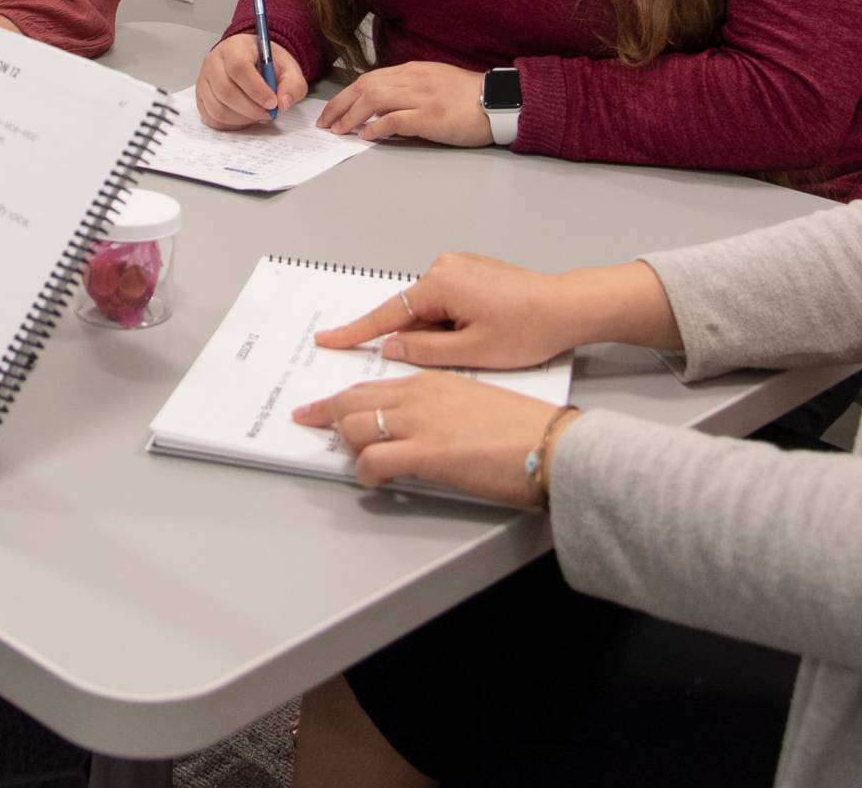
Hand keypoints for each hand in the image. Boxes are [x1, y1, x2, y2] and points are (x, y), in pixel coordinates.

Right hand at [195, 33, 304, 130]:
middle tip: (269, 113)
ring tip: (258, 114)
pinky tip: (245, 117)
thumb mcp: (288, 68)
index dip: (256, 89)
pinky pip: (212, 118)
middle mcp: (214, 62)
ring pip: (218, 108)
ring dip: (242, 118)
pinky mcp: (201, 98)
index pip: (238, 67)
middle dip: (251, 109)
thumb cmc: (266, 63)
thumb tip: (283, 102)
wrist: (252, 61)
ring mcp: (204, 81)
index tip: (272, 102)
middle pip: (226, 90)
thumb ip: (292, 84)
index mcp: (234, 47)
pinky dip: (231, 124)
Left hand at [292, 370, 577, 506]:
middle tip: (310, 424)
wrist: (551, 444)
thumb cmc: (524, 429)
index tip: (322, 406)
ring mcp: (420, 422)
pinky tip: (377, 480)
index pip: (373, 385)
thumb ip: (440, 410)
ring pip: (355, 427)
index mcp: (433, 380)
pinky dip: (366, 473)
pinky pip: (373, 461)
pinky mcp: (426, 453)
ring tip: (362, 461)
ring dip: (350, 447)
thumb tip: (418, 429)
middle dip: (327, 415)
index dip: (342, 398)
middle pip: (353, 400)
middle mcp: (420, 395)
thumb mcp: (475, 403)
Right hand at [313, 250, 625, 368]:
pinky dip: (454, 320)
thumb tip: (390, 347)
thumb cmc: (527, 329)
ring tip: (482, 344)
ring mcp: (460, 265)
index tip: (327, 340)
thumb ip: (422, 351)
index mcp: (439, 284)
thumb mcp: (470, 352)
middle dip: (422, 340)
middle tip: (458, 356)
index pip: (386, 315)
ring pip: (432, 309)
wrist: (568, 306)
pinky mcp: (474, 270)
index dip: (355, 333)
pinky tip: (483, 332)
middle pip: (412, 313)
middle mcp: (444, 266)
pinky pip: (449, 300)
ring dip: (443, 332)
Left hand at [317, 61, 487, 145]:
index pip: (369, 78)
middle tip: (326, 122)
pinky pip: (395, 120)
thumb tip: (381, 108)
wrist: (497, 101)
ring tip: (340, 131)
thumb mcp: (434, 82)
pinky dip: (376, 127)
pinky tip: (366, 136)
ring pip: (374, 100)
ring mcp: (421, 97)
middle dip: (340, 105)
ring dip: (351, 116)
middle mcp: (413, 79)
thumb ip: (408, 90)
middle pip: (365, 87)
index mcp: (413, 70)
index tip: (332, 110)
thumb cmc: (468, 96)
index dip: (346, 94)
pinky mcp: (430, 116)